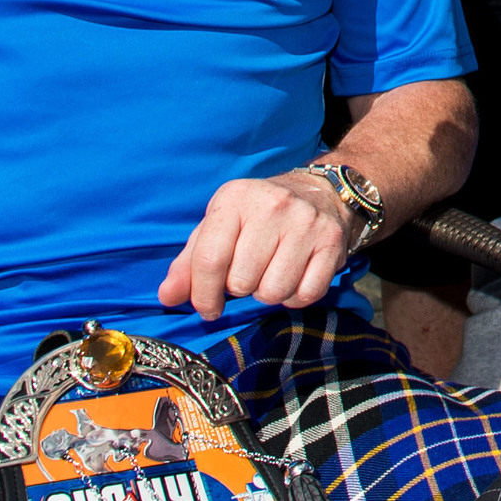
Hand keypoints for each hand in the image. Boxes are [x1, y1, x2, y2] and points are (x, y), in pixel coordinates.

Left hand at [157, 169, 351, 318]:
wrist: (317, 193)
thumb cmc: (255, 218)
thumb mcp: (217, 228)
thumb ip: (189, 263)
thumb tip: (168, 297)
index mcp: (235, 199)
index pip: (210, 259)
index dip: (203, 294)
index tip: (207, 308)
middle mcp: (272, 205)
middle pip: (242, 281)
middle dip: (240, 288)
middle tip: (247, 273)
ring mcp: (305, 222)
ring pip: (274, 291)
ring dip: (267, 293)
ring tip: (269, 273)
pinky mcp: (332, 241)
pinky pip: (305, 295)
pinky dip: (295, 296)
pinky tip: (293, 276)